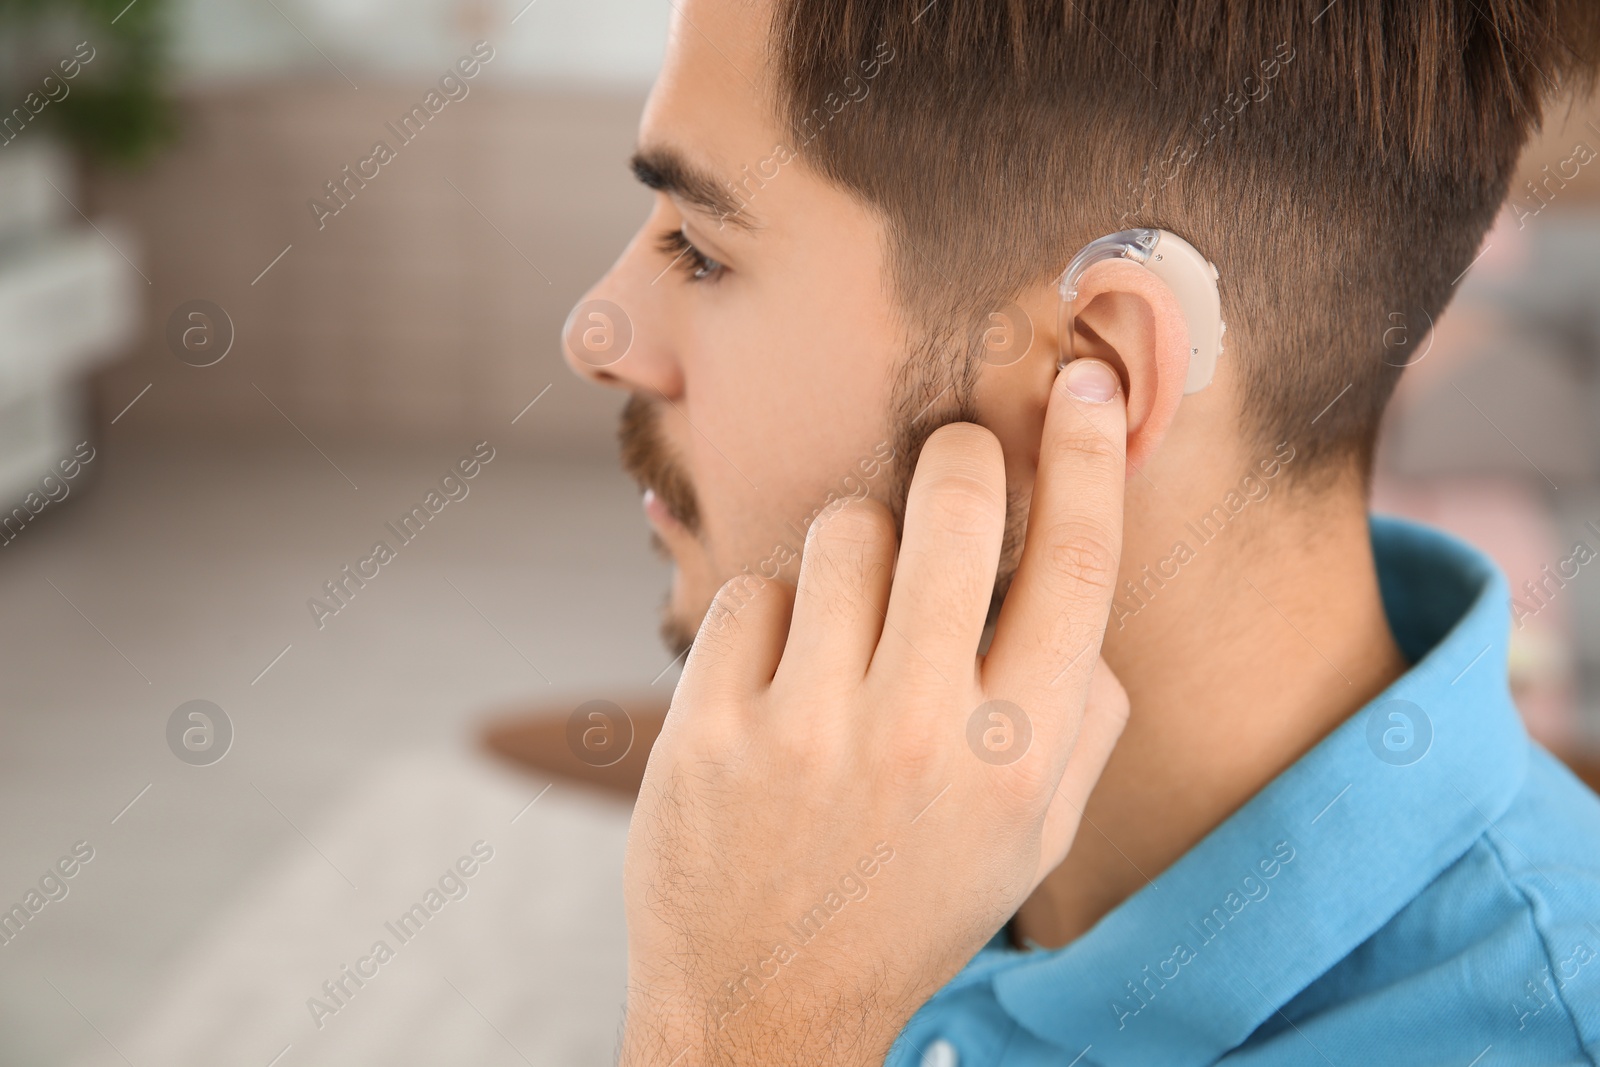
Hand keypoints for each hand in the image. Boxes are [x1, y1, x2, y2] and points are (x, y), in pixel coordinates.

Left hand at [619, 360, 1131, 1065]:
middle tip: (949, 469)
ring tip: (847, 630)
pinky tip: (774, 689)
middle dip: (958, 459)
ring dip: (853, 555)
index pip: (1077, 562)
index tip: (1085, 381)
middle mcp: (922, 731)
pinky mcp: (707, 728)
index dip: (1090, 453)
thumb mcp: (1031, 834)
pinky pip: (750, 591)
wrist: (768, 1004)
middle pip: (953, 500)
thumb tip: (1072, 569)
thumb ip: (1078, 708)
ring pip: (842, 529)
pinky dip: (769, 622)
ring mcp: (806, 728)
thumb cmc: (913, 902)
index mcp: (1020, 755)